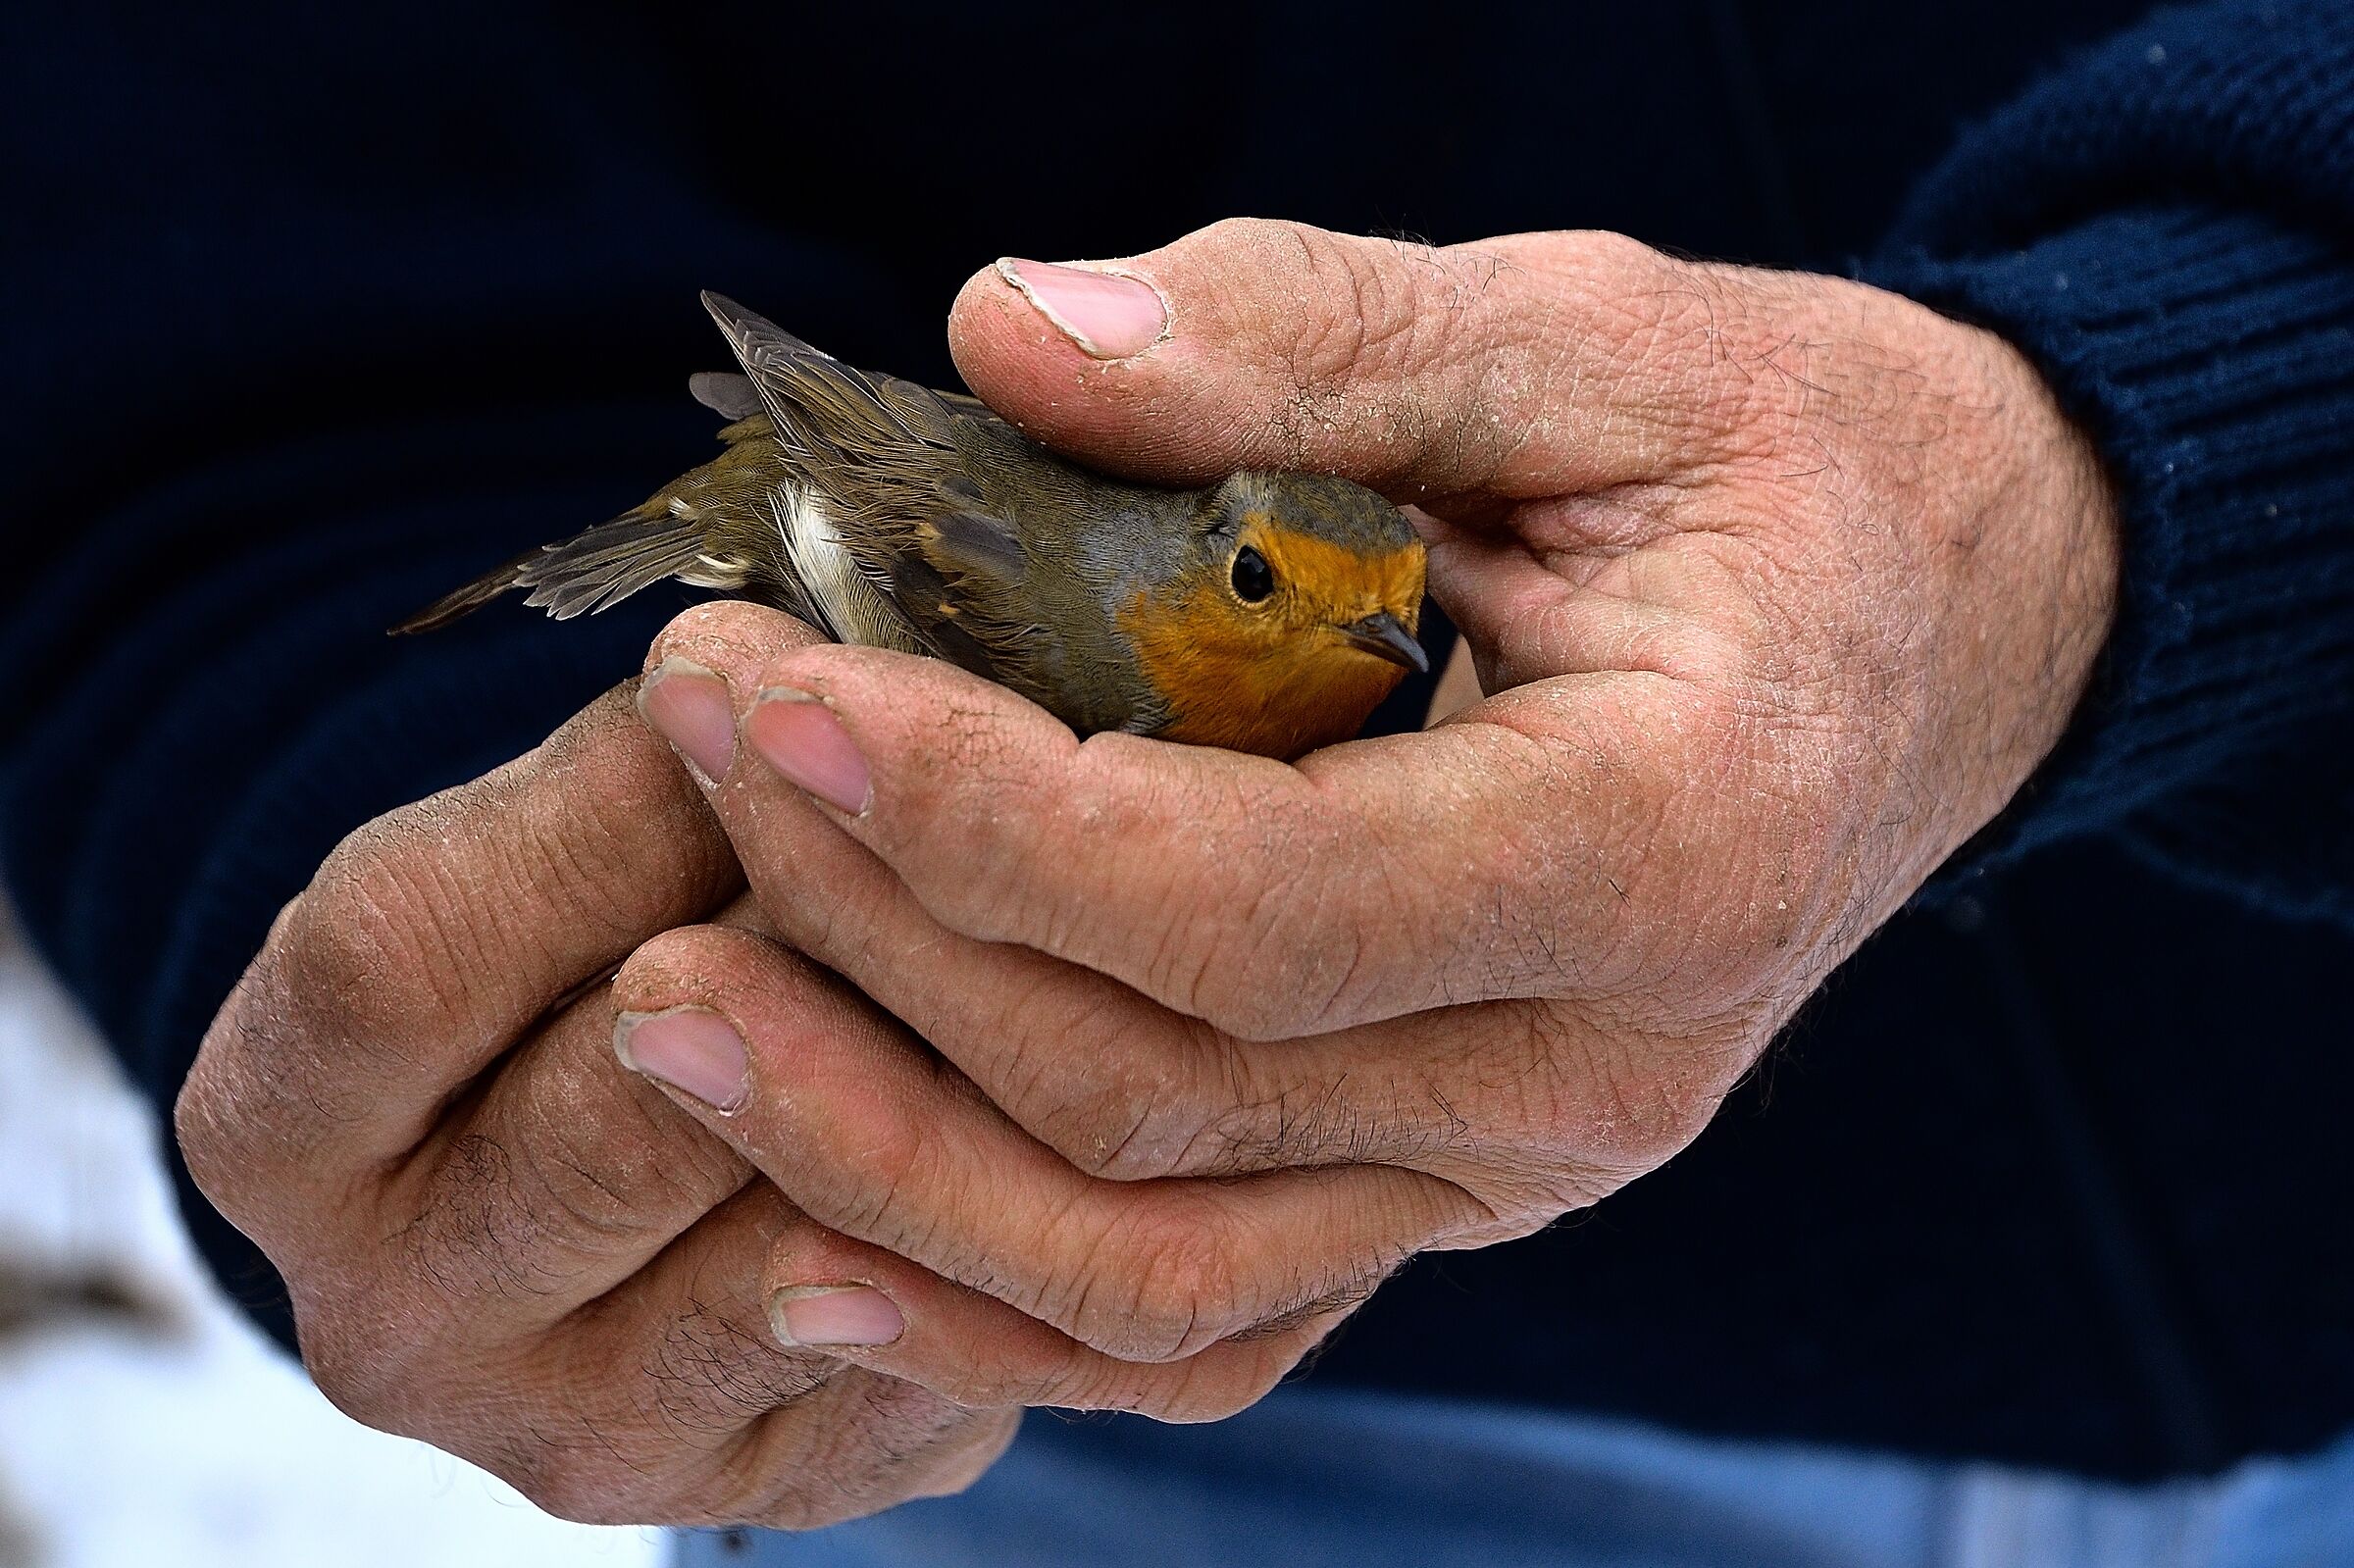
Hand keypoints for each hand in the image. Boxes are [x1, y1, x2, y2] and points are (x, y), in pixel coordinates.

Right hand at [175, 673, 1019, 1526]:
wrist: (613, 1151)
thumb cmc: (569, 943)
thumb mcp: (532, 842)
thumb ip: (636, 780)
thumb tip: (807, 681)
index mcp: (280, 1131)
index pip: (403, 961)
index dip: (602, 812)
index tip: (757, 699)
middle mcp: (401, 1322)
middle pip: (616, 1127)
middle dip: (809, 943)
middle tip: (937, 816)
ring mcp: (582, 1432)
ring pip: (802, 1253)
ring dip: (939, 1077)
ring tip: (1031, 938)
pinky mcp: (761, 1486)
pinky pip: (925, 1353)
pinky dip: (1012, 1220)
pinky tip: (1064, 1103)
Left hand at [615, 219, 2118, 1410]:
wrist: (1923, 630)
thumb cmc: (1767, 468)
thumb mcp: (1586, 337)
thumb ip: (1313, 332)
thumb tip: (1011, 335)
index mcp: (1666, 846)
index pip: (1261, 908)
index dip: (985, 821)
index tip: (776, 689)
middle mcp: (1591, 1072)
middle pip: (1162, 1092)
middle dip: (880, 929)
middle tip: (694, 739)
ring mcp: (1509, 1174)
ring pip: (1147, 1262)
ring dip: (877, 1155)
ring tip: (662, 1008)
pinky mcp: (1434, 1196)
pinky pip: (1198, 1319)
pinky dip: (991, 1302)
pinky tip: (809, 1236)